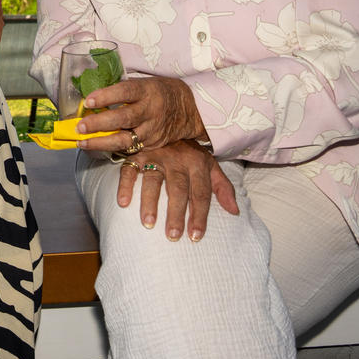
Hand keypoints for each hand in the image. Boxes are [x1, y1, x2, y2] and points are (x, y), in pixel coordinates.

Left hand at [77, 76, 207, 153]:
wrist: (188, 110)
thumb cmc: (158, 92)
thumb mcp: (144, 84)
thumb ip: (121, 91)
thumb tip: (91, 97)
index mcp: (147, 90)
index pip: (125, 92)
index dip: (106, 96)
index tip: (88, 100)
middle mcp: (150, 110)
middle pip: (123, 118)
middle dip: (99, 123)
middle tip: (80, 126)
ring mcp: (152, 130)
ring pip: (125, 139)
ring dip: (101, 142)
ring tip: (82, 142)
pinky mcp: (152, 144)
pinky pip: (130, 149)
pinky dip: (111, 149)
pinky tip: (95, 147)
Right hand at [115, 141, 238, 241]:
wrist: (170, 122)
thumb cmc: (191, 153)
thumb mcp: (211, 166)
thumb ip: (223, 187)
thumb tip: (235, 211)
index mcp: (198, 164)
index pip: (201, 194)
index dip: (199, 215)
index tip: (195, 236)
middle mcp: (177, 161)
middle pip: (178, 190)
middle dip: (175, 213)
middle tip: (173, 235)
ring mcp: (156, 156)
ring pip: (153, 180)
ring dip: (150, 202)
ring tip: (149, 223)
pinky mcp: (137, 154)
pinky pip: (129, 170)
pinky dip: (125, 185)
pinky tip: (123, 202)